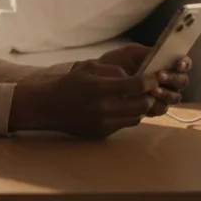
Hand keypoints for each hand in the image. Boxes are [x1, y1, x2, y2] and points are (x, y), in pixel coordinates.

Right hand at [10, 61, 154, 138]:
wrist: (47, 107)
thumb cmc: (68, 83)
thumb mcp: (88, 67)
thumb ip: (113, 70)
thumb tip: (133, 78)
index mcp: (100, 89)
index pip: (137, 86)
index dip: (150, 81)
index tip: (152, 78)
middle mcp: (104, 108)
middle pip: (142, 104)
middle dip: (149, 96)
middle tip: (148, 90)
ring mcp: (104, 123)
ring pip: (136, 117)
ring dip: (140, 108)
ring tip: (135, 99)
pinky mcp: (102, 133)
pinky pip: (124, 124)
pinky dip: (127, 116)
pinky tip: (121, 108)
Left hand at [94, 43, 191, 116]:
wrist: (96, 79)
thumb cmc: (115, 63)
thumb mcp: (130, 53)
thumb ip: (147, 52)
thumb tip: (165, 53)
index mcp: (164, 64)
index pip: (183, 64)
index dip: (184, 63)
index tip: (178, 64)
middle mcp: (166, 80)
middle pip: (181, 82)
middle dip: (173, 79)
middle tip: (160, 76)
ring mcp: (160, 95)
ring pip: (174, 97)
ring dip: (166, 94)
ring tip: (153, 90)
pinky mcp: (151, 108)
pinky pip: (161, 109)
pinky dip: (157, 105)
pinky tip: (148, 100)